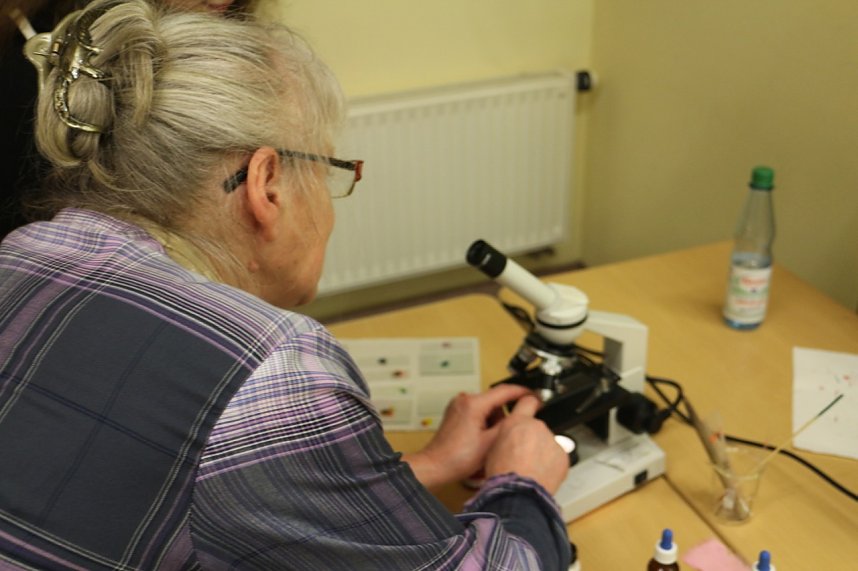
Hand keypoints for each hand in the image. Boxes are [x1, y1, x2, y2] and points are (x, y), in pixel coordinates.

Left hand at [402, 383, 533, 488]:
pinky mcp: (456, 413)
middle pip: (496, 401)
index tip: (535, 395)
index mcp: (473, 403)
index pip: (505, 390)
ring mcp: (458, 405)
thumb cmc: (457, 458)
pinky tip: (481, 440)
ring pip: (487, 407)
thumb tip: (526, 410)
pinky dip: (484, 423)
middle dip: (504, 417)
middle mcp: (464, 400)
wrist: (436, 466)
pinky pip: (478, 412)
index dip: (523, 392)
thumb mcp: (492, 442)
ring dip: (494, 422)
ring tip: (488, 442)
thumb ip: (511, 423)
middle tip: (504, 435)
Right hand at [484, 394, 569, 493]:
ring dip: (543, 453)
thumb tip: (509, 439)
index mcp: (516, 422)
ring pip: (548, 444)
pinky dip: (552, 465)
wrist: (518, 490)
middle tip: (524, 456)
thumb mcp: (493, 447)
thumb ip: (506, 436)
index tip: (533, 402)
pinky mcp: (562, 455)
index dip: (530, 402)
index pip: (527, 401)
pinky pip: (557, 457)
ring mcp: (551, 441)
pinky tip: (540, 474)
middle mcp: (536, 427)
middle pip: (537, 429)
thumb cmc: (502, 473)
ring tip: (531, 469)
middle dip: (533, 439)